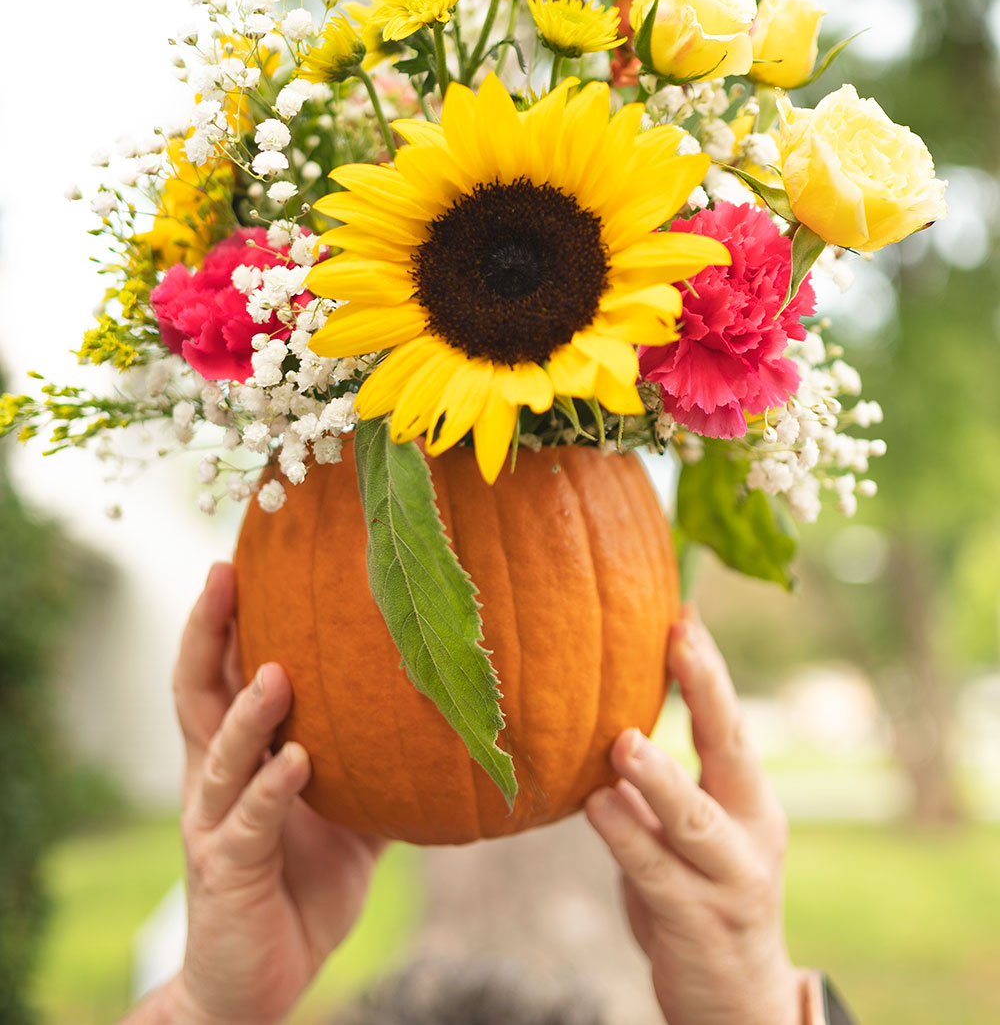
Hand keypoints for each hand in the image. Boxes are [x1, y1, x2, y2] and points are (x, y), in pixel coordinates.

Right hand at [164, 562, 385, 1024]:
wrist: (256, 981)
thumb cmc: (301, 883)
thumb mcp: (347, 812)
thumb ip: (376, 760)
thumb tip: (444, 710)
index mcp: (237, 754)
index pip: (220, 669)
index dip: (224, 615)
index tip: (240, 554)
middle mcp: (214, 778)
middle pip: (197, 692)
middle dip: (206, 632)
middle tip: (224, 574)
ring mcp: (216, 824)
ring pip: (222, 755)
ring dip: (248, 712)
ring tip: (276, 673)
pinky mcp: (228, 871)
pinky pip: (251, 824)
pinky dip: (272, 791)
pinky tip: (296, 763)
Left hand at [586, 604, 803, 1024]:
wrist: (735, 1005)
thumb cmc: (700, 895)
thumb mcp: (690, 832)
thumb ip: (660, 781)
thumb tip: (604, 710)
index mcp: (750, 798)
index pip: (730, 720)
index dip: (707, 667)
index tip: (683, 611)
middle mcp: (751, 830)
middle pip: (732, 749)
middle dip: (708, 689)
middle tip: (679, 638)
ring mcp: (729, 879)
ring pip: (694, 819)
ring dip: (660, 777)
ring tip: (623, 741)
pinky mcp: (697, 922)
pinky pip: (656, 873)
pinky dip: (625, 837)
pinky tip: (597, 806)